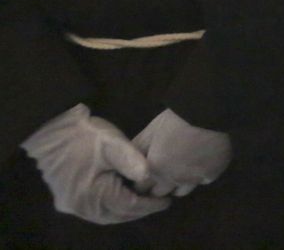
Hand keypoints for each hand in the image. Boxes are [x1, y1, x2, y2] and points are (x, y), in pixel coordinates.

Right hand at [21, 105, 168, 224]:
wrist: (53, 132)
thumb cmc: (86, 136)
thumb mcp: (113, 144)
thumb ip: (132, 161)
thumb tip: (148, 177)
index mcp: (92, 195)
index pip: (128, 207)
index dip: (149, 205)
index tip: (167, 201)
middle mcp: (80, 207)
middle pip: (116, 215)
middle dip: (138, 211)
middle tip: (158, 203)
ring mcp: (71, 206)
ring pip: (105, 215)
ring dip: (125, 211)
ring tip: (144, 201)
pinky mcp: (67, 200)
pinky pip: (94, 210)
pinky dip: (111, 208)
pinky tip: (123, 198)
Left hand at [131, 109, 231, 197]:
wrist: (211, 114)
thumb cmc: (177, 120)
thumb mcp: (152, 130)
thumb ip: (139, 148)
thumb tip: (129, 160)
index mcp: (153, 169)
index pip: (139, 188)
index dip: (139, 182)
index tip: (141, 175)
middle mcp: (171, 180)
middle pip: (158, 194)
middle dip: (155, 186)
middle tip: (159, 172)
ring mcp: (192, 180)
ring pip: (180, 192)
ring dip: (176, 185)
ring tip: (178, 171)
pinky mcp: (211, 176)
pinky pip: (200, 182)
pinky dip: (197, 176)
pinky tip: (198, 164)